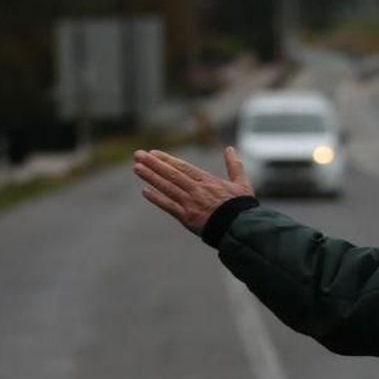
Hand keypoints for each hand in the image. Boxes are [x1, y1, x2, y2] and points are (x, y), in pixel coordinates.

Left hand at [133, 146, 253, 235]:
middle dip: (153, 164)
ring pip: (167, 187)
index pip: (183, 167)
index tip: (153, 153)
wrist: (241, 229)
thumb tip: (230, 149)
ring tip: (136, 168)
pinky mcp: (187, 218)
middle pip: (171, 174)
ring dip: (150, 177)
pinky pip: (169, 206)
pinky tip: (145, 191)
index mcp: (208, 181)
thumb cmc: (242, 208)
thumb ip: (235, 166)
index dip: (167, 160)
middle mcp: (197, 190)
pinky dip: (157, 198)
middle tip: (138, 155)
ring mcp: (190, 204)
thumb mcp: (242, 184)